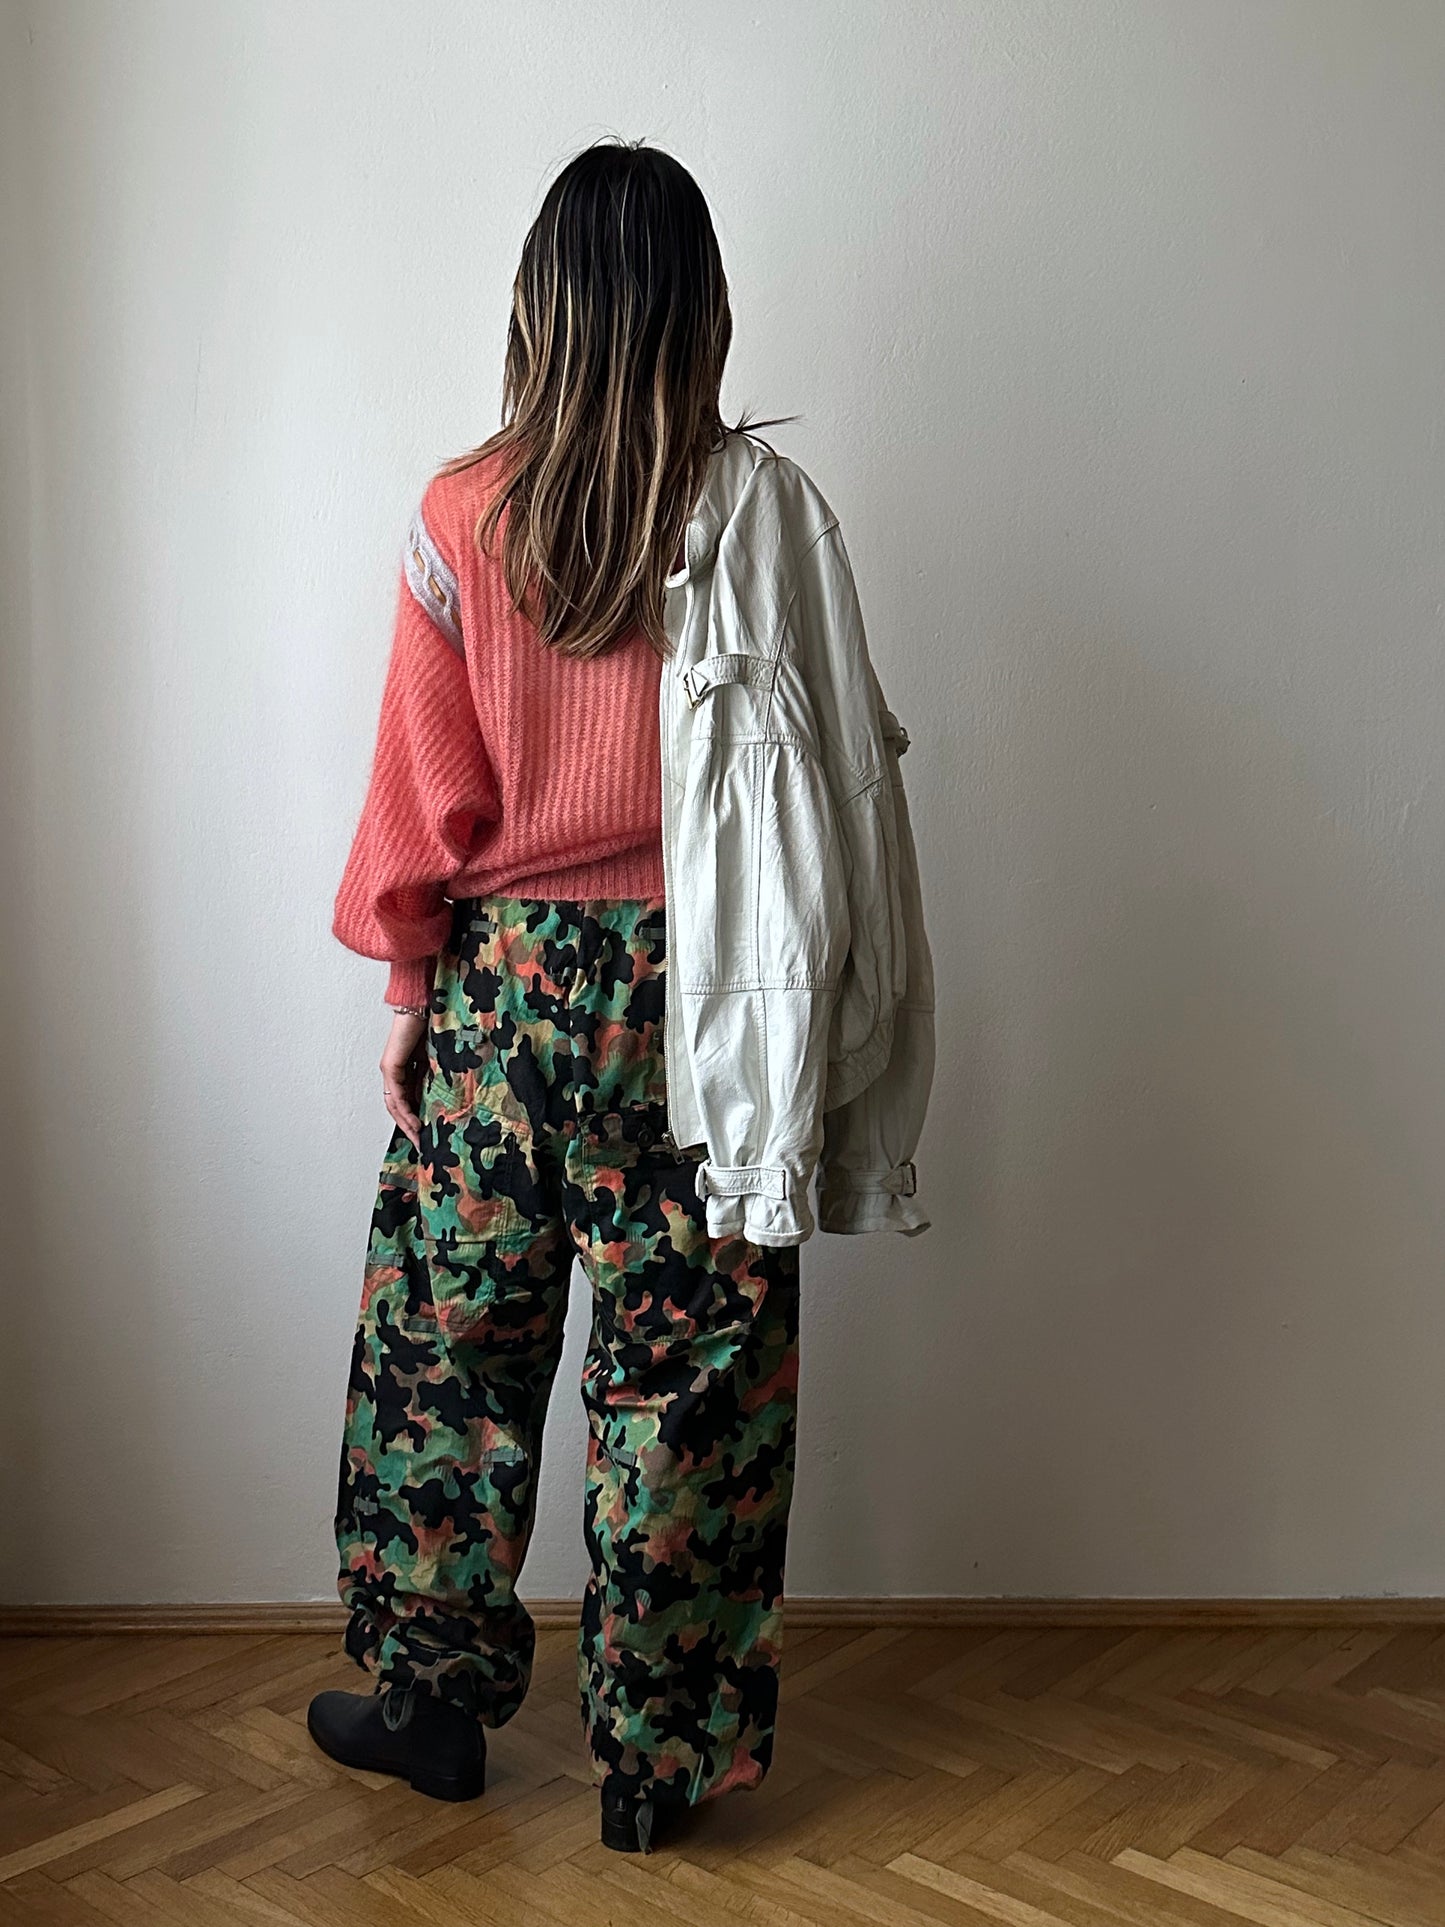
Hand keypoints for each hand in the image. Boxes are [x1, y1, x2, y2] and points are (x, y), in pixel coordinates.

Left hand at [381, 1009, 427, 1149]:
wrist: (421, 1002)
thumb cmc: (433, 1021)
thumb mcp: (439, 1055)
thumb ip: (439, 1072)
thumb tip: (451, 1092)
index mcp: (407, 1068)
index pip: (408, 1099)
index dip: (416, 1118)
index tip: (428, 1133)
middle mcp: (395, 1071)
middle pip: (398, 1107)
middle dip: (410, 1128)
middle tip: (422, 1145)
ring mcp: (390, 1069)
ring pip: (395, 1104)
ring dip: (407, 1124)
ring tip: (419, 1139)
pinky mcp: (391, 1066)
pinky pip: (396, 1095)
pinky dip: (404, 1111)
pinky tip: (414, 1123)